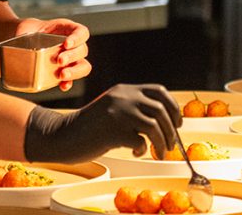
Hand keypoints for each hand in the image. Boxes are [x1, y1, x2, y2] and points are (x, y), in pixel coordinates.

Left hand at [14, 18, 90, 90]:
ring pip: (83, 66)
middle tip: (59, 60)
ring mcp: (70, 60)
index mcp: (67, 30)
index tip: (66, 44)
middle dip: (72, 56)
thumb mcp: (27, 27)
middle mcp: (73, 45)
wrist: (21, 42)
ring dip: (74, 71)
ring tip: (62, 75)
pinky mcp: (63, 72)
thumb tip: (20, 40)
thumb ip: (25, 31)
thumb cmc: (27, 31)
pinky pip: (71, 79)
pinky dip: (68, 83)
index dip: (77, 38)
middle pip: (83, 50)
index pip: (81, 32)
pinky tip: (62, 85)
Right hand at [24, 84, 182, 163]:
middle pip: (161, 110)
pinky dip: (143, 149)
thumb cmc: (90, 126)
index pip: (160, 91)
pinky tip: (137, 151)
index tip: (177, 123)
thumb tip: (165, 120)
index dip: (174, 108)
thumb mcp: (112, 107)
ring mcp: (118, 113)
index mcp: (125, 90)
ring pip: (154, 126)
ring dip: (162, 142)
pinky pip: (140, 141)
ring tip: (160, 152)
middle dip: (172, 130)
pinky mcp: (113, 131)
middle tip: (171, 144)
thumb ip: (132, 107)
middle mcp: (123, 97)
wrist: (64, 135)